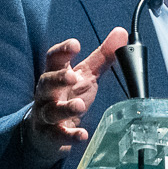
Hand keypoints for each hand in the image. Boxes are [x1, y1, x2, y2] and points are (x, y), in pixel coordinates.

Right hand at [26, 27, 126, 158]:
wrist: (46, 133)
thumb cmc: (68, 96)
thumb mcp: (86, 75)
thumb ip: (102, 56)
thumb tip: (121, 32)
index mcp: (55, 74)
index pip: (53, 59)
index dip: (62, 50)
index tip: (75, 44)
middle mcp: (47, 94)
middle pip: (46, 82)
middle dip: (58, 79)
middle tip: (72, 77)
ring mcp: (46, 115)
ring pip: (51, 110)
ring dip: (65, 108)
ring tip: (80, 106)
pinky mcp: (49, 135)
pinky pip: (56, 135)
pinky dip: (69, 135)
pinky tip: (82, 135)